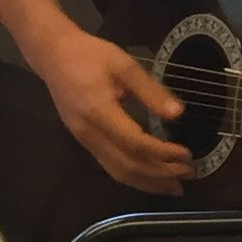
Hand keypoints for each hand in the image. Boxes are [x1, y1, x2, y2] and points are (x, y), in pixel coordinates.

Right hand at [34, 26, 192, 193]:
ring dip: (148, 181)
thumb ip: (151, 91)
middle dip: (160, 174)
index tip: (187, 155)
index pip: (135, 143)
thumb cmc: (90, 55)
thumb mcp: (124, 65)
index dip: (162, 153)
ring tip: (175, 187)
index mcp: (99, 112)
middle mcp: (88, 132)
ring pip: (117, 171)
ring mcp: (83, 139)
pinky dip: (133, 176)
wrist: (52, 55)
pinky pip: (109, 165)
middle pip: (127, 164)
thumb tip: (178, 113)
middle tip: (189, 174)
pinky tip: (151, 178)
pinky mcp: (83, 141)